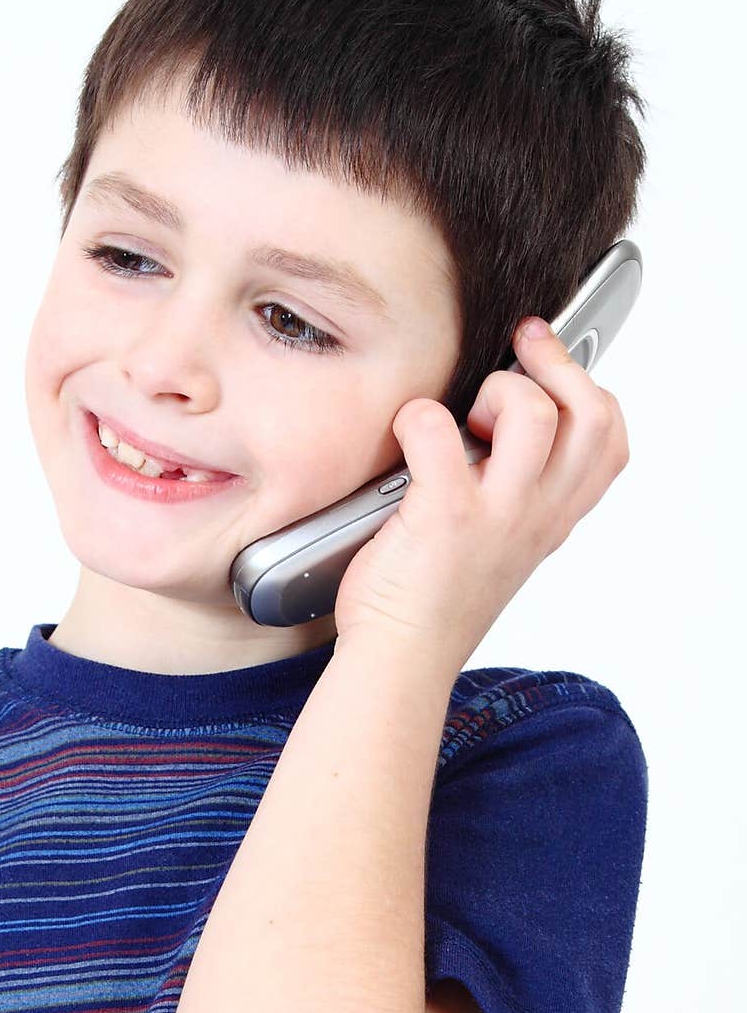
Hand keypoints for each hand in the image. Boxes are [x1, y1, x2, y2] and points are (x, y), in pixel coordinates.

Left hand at [332, 316, 630, 676]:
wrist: (401, 661)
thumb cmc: (434, 603)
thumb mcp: (499, 545)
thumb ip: (514, 495)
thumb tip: (498, 429)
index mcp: (551, 519)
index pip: (610, 441)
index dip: (586, 389)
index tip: (549, 364)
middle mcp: (535, 515)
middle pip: (592, 414)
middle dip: (554, 366)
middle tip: (518, 351)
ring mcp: (496, 515)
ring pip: (533, 412)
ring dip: (497, 390)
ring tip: (465, 416)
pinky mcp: (445, 516)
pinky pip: (437, 429)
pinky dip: (416, 416)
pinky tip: (405, 434)